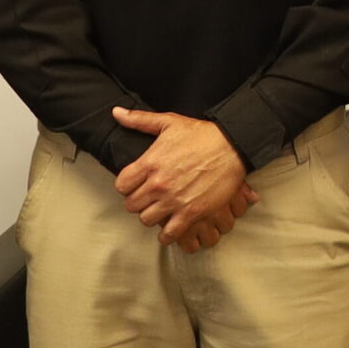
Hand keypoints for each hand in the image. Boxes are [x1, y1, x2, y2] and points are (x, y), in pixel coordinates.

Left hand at [111, 107, 256, 249]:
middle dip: (138, 202)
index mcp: (150, 163)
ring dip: (152, 216)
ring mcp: (174, 200)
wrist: (232, 146)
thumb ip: (139, 119)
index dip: (127, 186)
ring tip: (159, 211)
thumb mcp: (168, 122)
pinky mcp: (191, 212)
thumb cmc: (201, 133)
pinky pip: (169, 233)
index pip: (121, 185)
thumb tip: (116, 112)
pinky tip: (169, 229)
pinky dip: (167, 235)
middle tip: (148, 199)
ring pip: (147, 220)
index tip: (135, 185)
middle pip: (132, 205)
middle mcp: (158, 184)